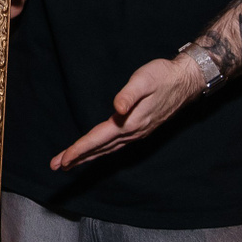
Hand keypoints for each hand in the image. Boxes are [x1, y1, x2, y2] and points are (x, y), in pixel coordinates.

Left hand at [53, 53, 204, 170]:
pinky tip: (95, 153)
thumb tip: (117, 109)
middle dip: (77, 158)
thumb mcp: (144, 80)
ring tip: (68, 163)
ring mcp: (136, 133)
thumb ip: (129, 94)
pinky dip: (101, 151)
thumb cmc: (163, 76)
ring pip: (106, 149)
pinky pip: (114, 146)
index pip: (98, 139)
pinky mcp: (139, 130)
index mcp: (129, 123)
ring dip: (87, 157)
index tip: (63, 159)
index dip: (80, 149)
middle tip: (55, 166)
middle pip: (99, 149)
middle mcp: (132, 133)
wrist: (186, 81)